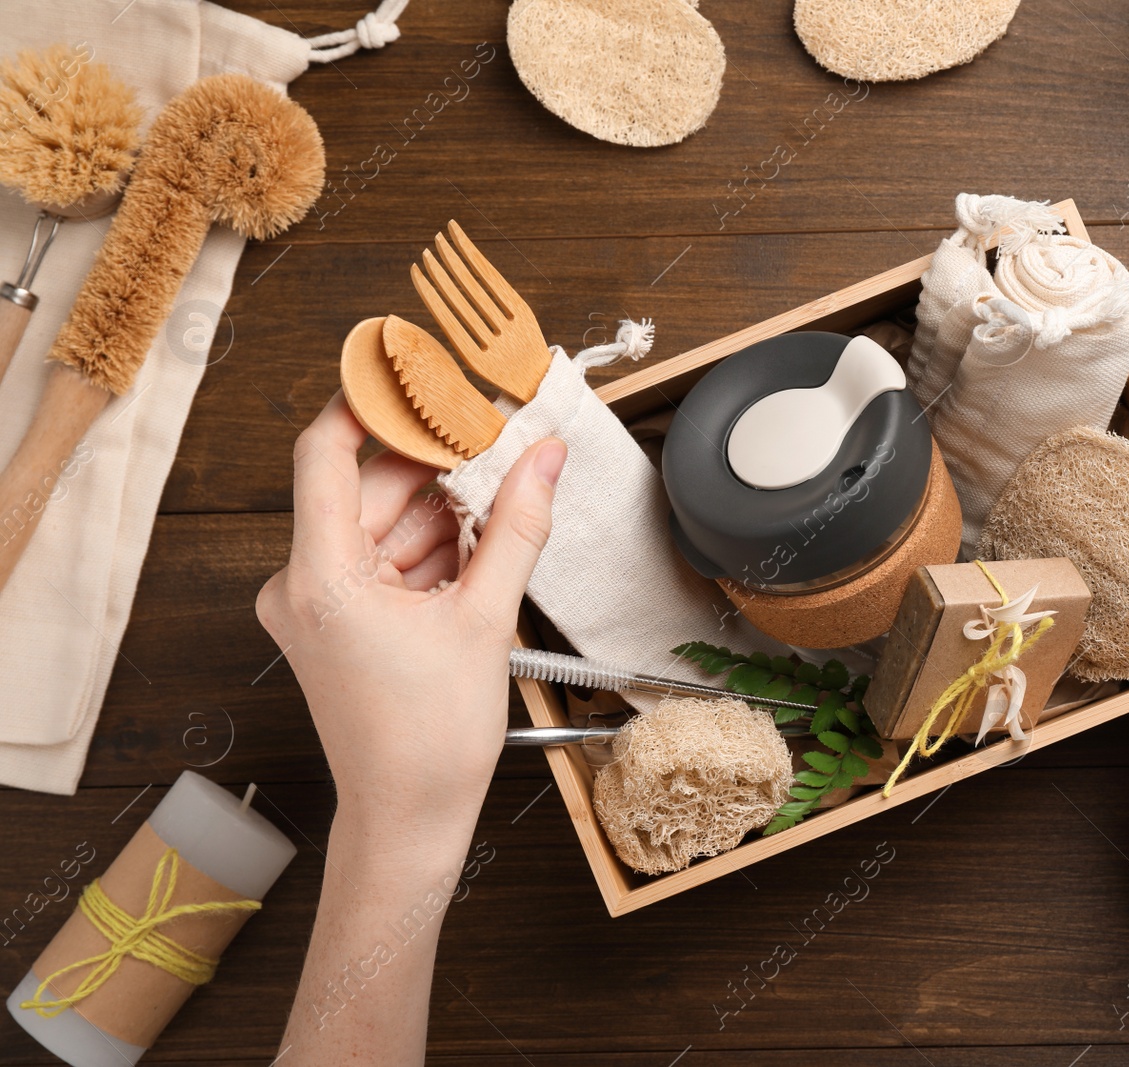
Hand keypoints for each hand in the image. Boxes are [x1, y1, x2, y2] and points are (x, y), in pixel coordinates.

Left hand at [256, 393, 565, 853]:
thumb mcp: (486, 619)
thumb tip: (545, 457)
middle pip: (368, 487)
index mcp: (320, 578)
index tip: (413, 370)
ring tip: (504, 499)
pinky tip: (480, 544)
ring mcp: (317, 605)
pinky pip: (383, 559)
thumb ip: (518, 526)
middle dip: (435, 465)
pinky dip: (430, 547)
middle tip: (499, 437)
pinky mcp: (337, 622)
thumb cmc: (430, 741)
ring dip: (441, 509)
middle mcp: (302, 584)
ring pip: (381, 523)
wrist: (409, 818)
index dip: (370, 402)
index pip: (325, 450)